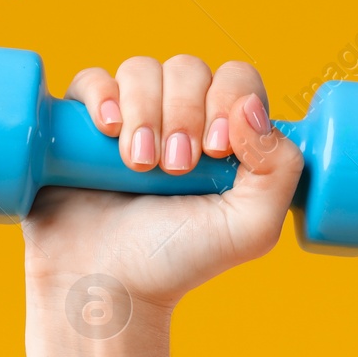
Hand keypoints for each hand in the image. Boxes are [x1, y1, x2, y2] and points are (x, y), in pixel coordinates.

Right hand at [23, 55, 302, 314]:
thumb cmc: (175, 263)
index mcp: (220, 135)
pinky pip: (90, 81)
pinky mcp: (77, 128)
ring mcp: (125, 121)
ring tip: (138, 165)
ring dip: (145, 111)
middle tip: (175, 168)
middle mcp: (174, 120)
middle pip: (187, 69)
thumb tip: (250, 106)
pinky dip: (101, 95)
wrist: (104, 288)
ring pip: (140, 70)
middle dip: (184, 114)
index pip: (235, 78)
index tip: (214, 150)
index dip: (228, 99)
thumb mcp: (251, 228)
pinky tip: (107, 129)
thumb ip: (280, 168)